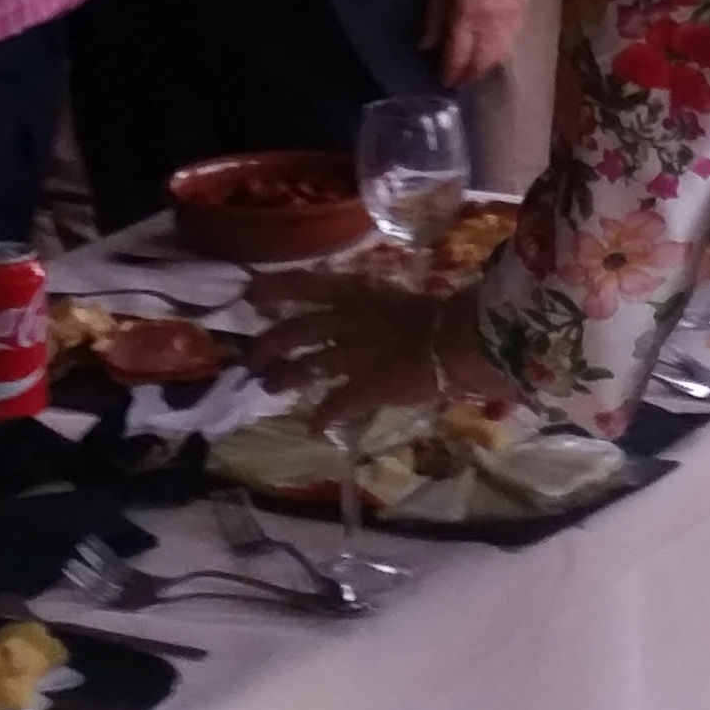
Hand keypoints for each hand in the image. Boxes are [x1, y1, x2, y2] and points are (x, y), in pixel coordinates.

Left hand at [248, 269, 464, 424]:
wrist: (459, 341)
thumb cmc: (439, 313)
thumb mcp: (397, 296)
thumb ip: (371, 303)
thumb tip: (359, 307)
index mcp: (355, 291)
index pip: (303, 284)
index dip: (273, 288)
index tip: (250, 293)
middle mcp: (345, 320)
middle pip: (294, 331)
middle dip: (268, 344)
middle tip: (253, 356)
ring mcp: (352, 356)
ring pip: (307, 367)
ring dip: (285, 378)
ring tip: (270, 387)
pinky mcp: (363, 388)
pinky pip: (335, 404)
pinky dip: (323, 416)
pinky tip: (315, 426)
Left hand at [425, 0, 533, 90]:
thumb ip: (433, 17)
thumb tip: (426, 46)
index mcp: (467, 19)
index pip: (459, 57)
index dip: (451, 72)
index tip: (444, 82)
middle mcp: (491, 25)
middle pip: (482, 61)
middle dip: (471, 74)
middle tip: (460, 82)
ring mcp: (511, 18)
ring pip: (500, 53)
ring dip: (487, 65)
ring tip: (476, 69)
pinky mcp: (523, 8)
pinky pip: (513, 37)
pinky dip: (501, 48)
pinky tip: (495, 49)